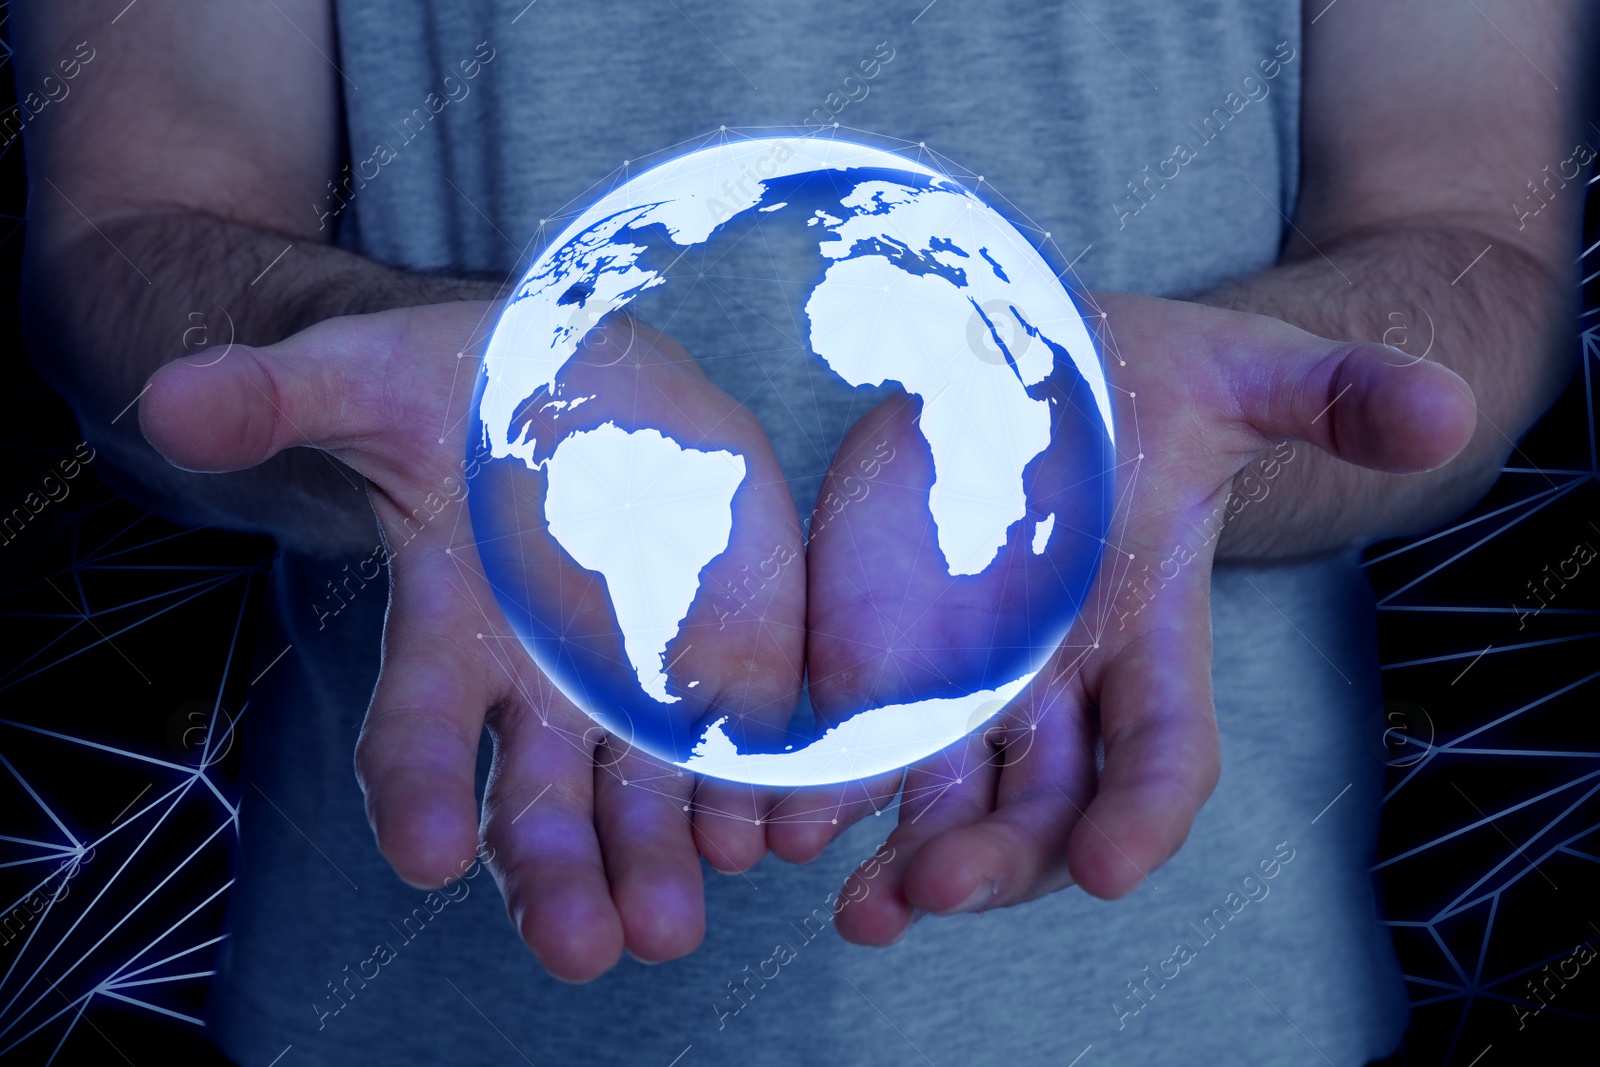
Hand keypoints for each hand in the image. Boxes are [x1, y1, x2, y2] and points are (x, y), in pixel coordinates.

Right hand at [139, 304, 807, 979]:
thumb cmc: (451, 398)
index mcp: (448, 634)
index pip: (415, 733)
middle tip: (584, 947)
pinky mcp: (727, 651)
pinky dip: (764, 788)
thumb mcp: (361, 381)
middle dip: (558, 876)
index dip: (414, 792)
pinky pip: (749, 734)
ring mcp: (640, 678)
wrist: (568, 388)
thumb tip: (167, 401)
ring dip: (664, 858)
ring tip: (675, 917)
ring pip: (648, 793)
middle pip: (540, 802)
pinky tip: (779, 832)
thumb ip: (274, 399)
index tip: (425, 855)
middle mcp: (540, 686)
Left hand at [765, 292, 1475, 943]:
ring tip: (858, 903)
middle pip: (1041, 810)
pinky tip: (781, 823)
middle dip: (999, 859)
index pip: (1162, 757)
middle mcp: (1059, 684)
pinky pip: (854, 739)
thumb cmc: (1154, 385)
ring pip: (942, 800)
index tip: (1112, 869)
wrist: (1042, 366)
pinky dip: (823, 789)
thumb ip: (1339, 397)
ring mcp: (965, 676)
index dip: (1145, 816)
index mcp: (1150, 639)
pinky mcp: (882, 648)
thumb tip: (1447, 414)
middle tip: (936, 890)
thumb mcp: (1250, 373)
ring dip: (901, 860)